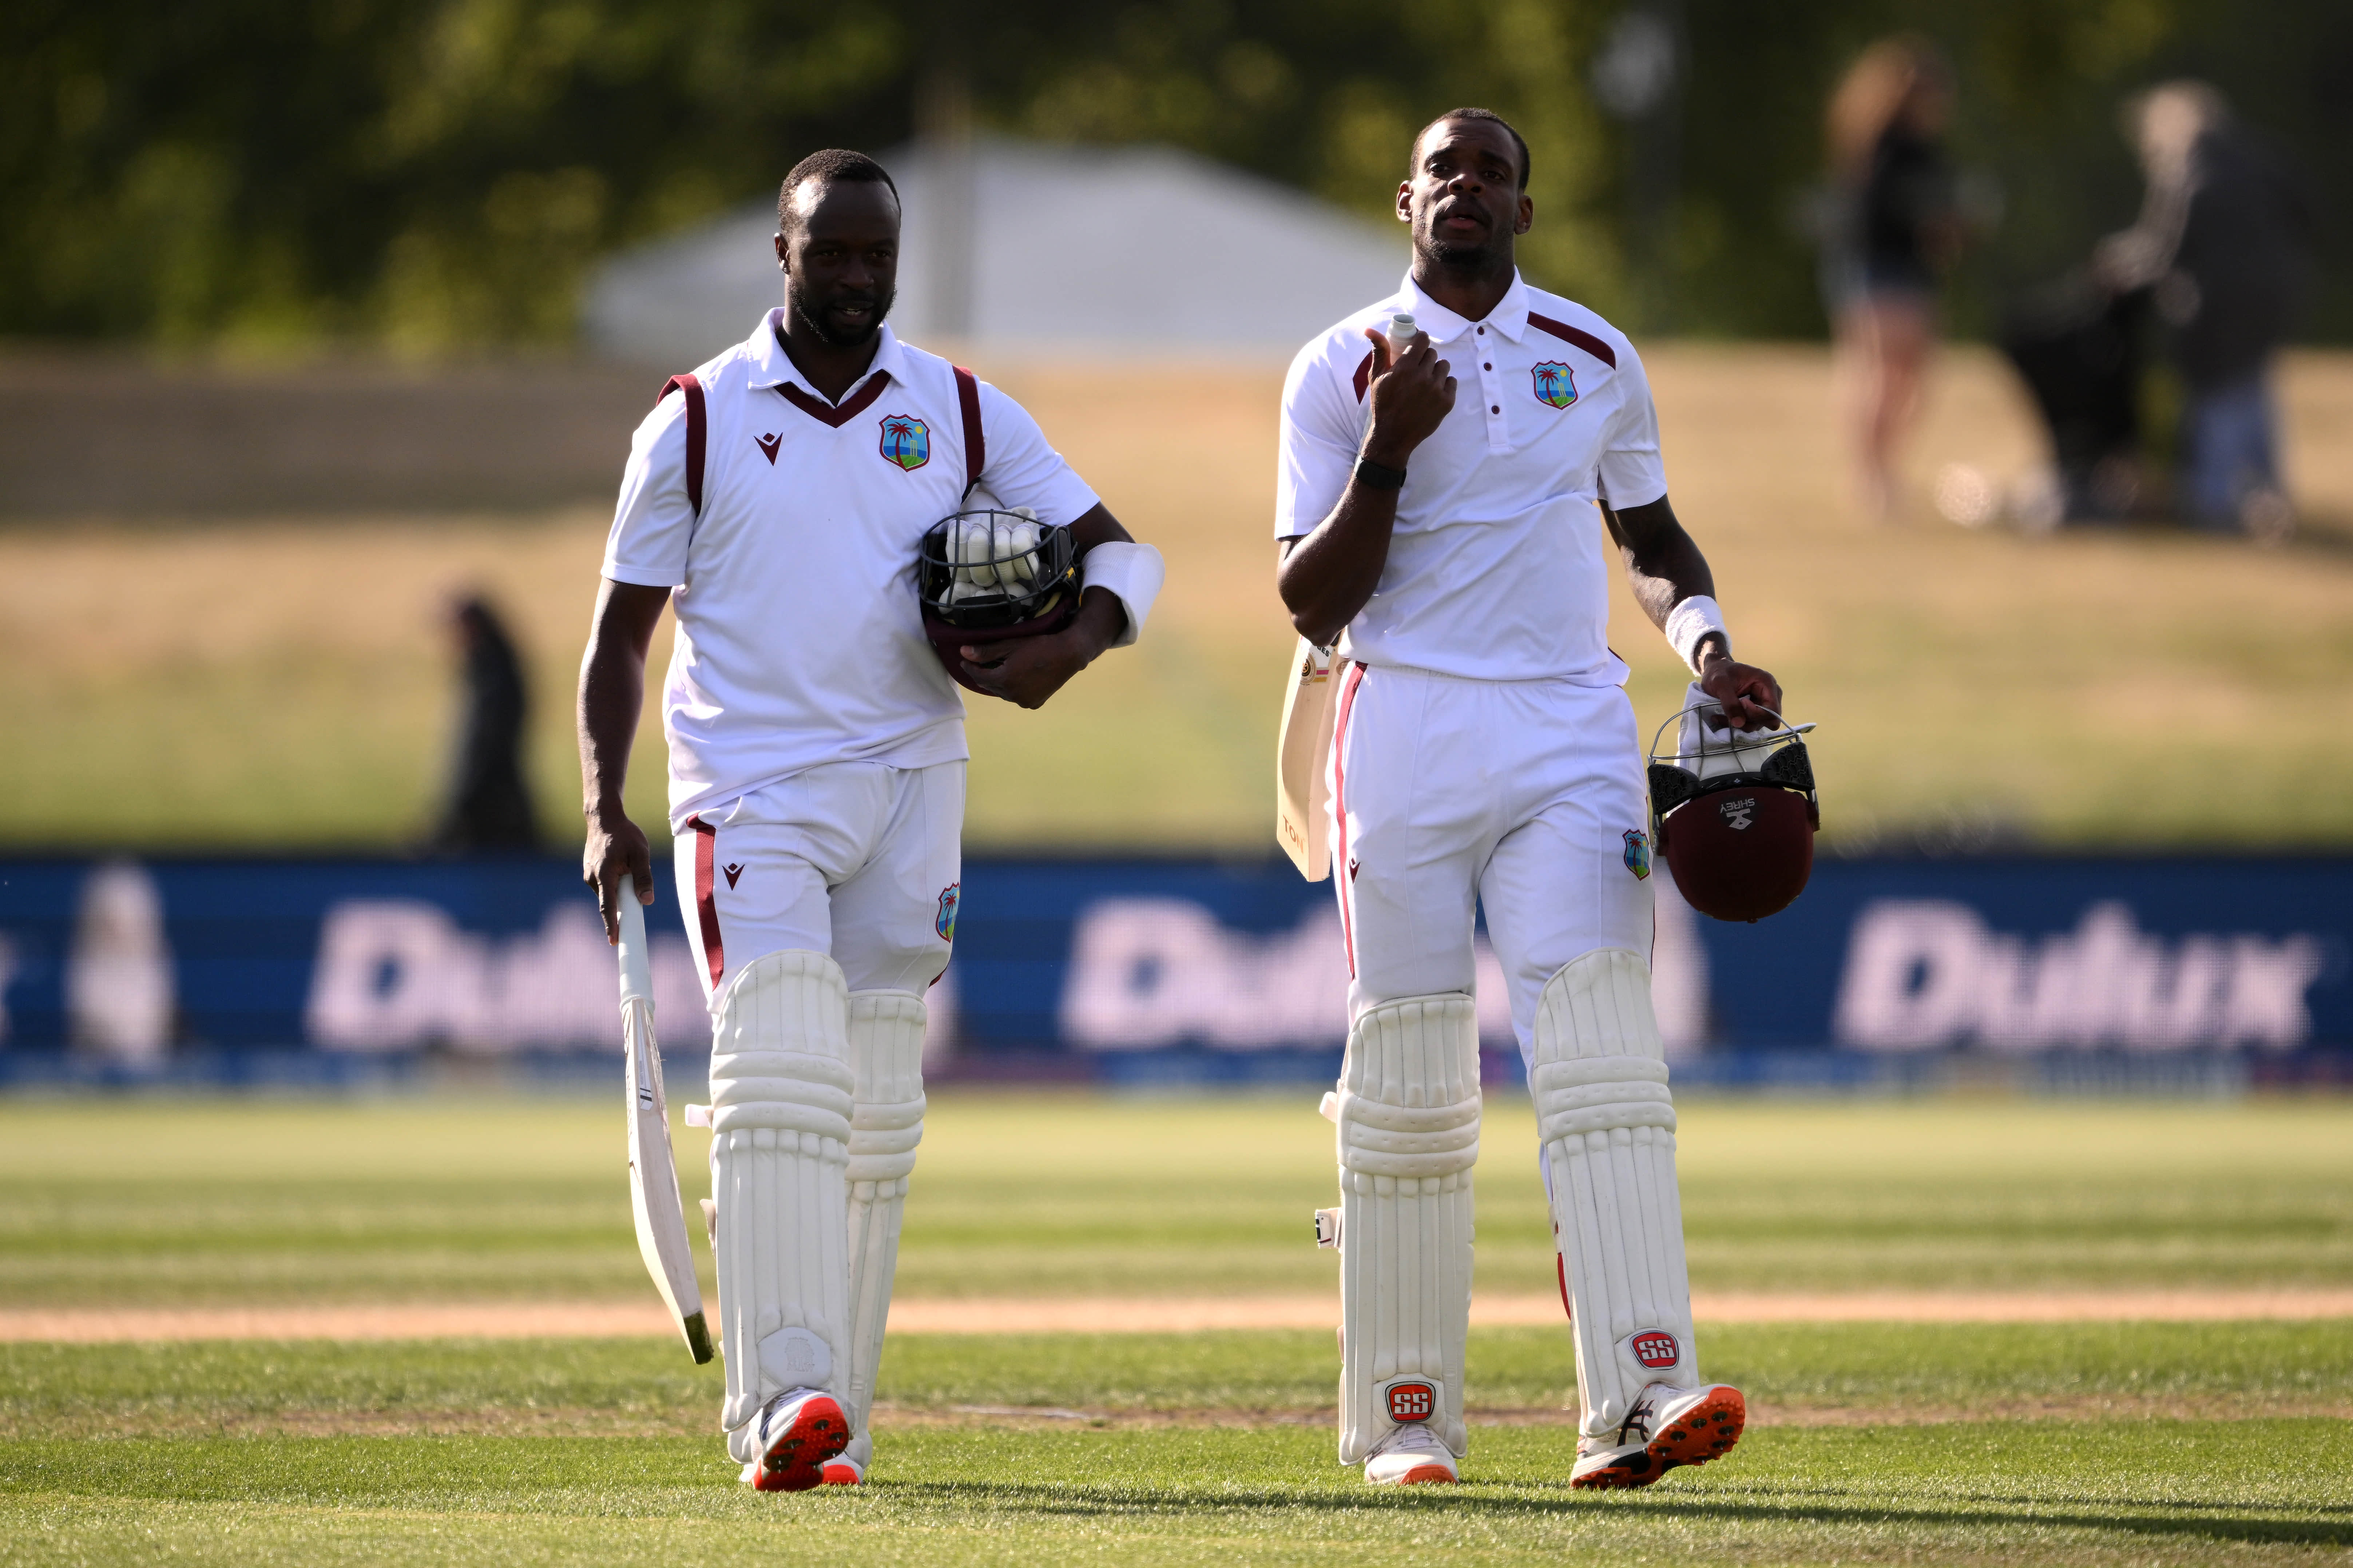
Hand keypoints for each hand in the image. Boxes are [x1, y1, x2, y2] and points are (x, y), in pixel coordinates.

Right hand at [583, 803, 653, 944]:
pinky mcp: (590, 873)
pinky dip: (615, 885)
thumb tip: (647, 901)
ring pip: (609, 893)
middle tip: (635, 907)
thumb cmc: (625, 835)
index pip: (608, 906)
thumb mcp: (640, 853)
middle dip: (622, 908)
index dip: (612, 926)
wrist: (603, 819)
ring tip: (628, 868)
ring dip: (620, 892)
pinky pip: (605, 886)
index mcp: (604, 874)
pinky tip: (621, 869)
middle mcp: (592, 878)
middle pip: (610, 902)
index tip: (614, 942)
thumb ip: (643, 877)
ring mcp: (589, 876)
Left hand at [958, 590, 1120, 708]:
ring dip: (998, 683)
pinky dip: (1013, 690)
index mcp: (1004, 681)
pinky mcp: (1035, 704)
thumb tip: (963, 653)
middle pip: (989, 686)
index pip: (978, 676)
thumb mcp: (1010, 645)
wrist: (1068, 655)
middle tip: (980, 663)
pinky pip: (1017, 697)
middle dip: (983, 675)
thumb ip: (986, 652)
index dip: (969, 667)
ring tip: (999, 670)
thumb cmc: (1039, 646)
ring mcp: (1024, 702)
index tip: (965, 659)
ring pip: (1003, 693)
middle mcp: (1012, 695)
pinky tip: (1016, 679)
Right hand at [1360, 327, 1455, 468]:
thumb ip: (1379, 351)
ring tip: (1426, 381)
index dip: (1421, 339)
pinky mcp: (1447, 402)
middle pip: (1433, 354)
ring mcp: (1436, 390)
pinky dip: (1444, 385)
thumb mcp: (1376, 377)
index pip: (1423, 340)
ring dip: (1436, 370)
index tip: (1419, 343)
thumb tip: (1370, 329)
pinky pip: (1452, 382)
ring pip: (1444, 366)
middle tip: (1418, 369)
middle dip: (1425, 358)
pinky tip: (1433, 392)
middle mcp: (1422, 377)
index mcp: (1405, 368)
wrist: (1393, 436)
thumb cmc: (1382, 405)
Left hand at [1697, 650, 1783, 731]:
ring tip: (1723, 715)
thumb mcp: (1721, 684)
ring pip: (1759, 724)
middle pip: (1769, 719)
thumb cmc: (1719, 672)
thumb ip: (1730, 703)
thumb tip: (1739, 723)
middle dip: (1748, 721)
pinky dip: (1739, 722)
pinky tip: (1727, 716)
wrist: (1716, 669)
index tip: (1740, 705)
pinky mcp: (1757, 709)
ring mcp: (1764, 702)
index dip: (1757, 714)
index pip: (1772, 710)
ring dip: (1741, 723)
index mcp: (1766, 683)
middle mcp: (1770, 694)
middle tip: (1730, 714)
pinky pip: (1752, 723)